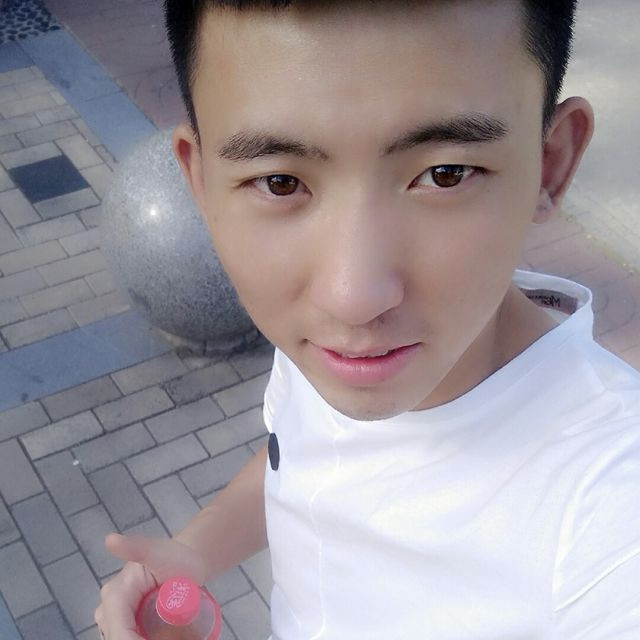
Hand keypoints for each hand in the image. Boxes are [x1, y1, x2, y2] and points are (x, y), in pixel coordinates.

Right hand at [95, 533, 209, 639]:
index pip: (120, 632)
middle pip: (119, 639)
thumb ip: (136, 547)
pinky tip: (164, 635)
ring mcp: (115, 621)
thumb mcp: (159, 552)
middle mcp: (108, 610)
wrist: (187, 563)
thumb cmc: (175, 556)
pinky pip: (130, 639)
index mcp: (114, 594)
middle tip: (173, 634)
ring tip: (171, 632)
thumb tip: (110, 540)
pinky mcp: (126, 627)